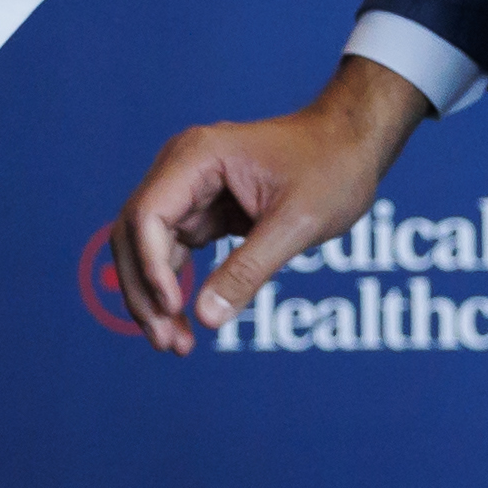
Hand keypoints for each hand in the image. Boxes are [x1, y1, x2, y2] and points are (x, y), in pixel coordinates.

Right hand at [108, 54, 433, 354]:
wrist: (352, 143)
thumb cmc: (332, 168)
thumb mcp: (297, 223)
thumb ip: (249, 270)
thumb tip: (204, 319)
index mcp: (197, 156)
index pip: (148, 214)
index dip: (150, 266)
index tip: (174, 311)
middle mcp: (182, 167)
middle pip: (135, 233)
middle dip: (144, 290)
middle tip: (165, 342)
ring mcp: (189, 187)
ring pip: (148, 246)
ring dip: (154, 295)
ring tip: (175, 344)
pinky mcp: (203, 207)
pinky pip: (173, 249)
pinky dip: (174, 285)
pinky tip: (184, 322)